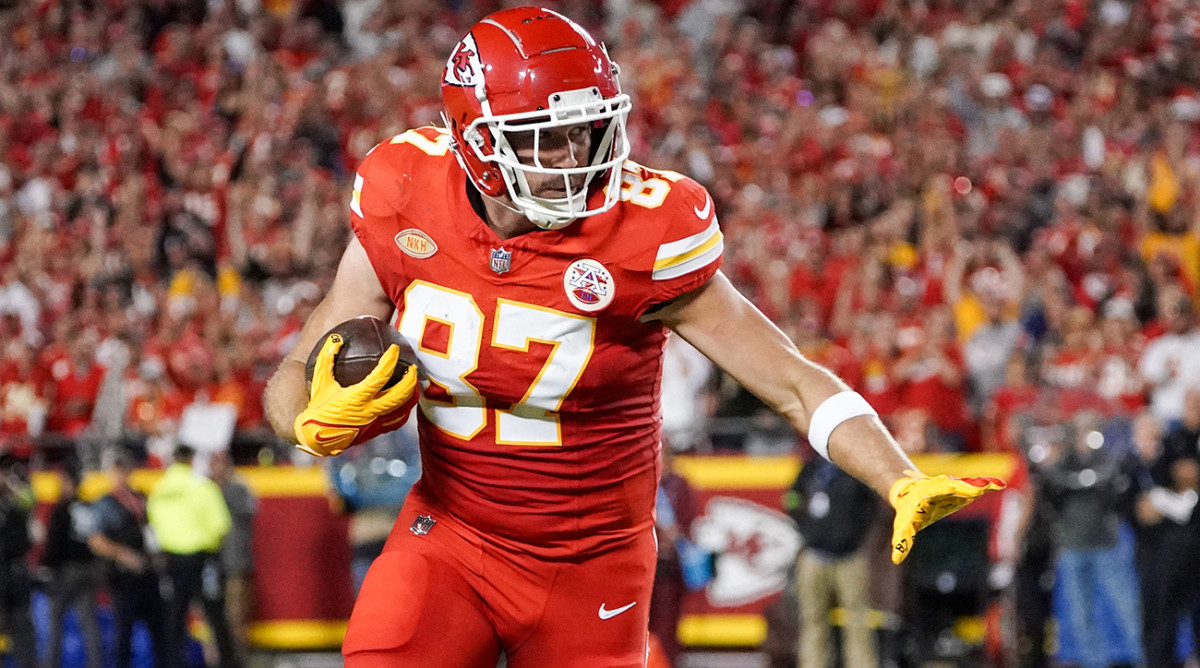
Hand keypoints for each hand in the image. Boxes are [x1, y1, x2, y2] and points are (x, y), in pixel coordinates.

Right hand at [294, 333, 417, 456]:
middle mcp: (370, 411)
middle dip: (411, 379)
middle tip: (413, 367)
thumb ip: (326, 359)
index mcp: (356, 398)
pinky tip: (405, 401)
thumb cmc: (318, 409)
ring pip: (403, 408)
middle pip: (400, 394)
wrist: (317, 439)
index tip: (395, 349)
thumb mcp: (319, 382)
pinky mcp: (377, 431)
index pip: (380, 376)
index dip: (390, 361)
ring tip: (414, 382)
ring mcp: (376, 423)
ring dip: (412, 394)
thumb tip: (336, 339)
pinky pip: (398, 420)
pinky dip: (405, 409)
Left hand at [888, 469, 1005, 563]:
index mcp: (927, 495)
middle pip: (956, 486)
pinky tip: (999, 486)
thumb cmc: (907, 512)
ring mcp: (952, 488)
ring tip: (996, 485)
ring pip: (967, 485)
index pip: (937, 493)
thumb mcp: (904, 526)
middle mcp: (941, 488)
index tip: (954, 488)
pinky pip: (974, 487)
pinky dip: (986, 486)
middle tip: (983, 486)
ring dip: (980, 485)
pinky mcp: (960, 490)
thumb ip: (902, 541)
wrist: (910, 492)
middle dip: (968, 487)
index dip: (946, 490)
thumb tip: (896, 560)